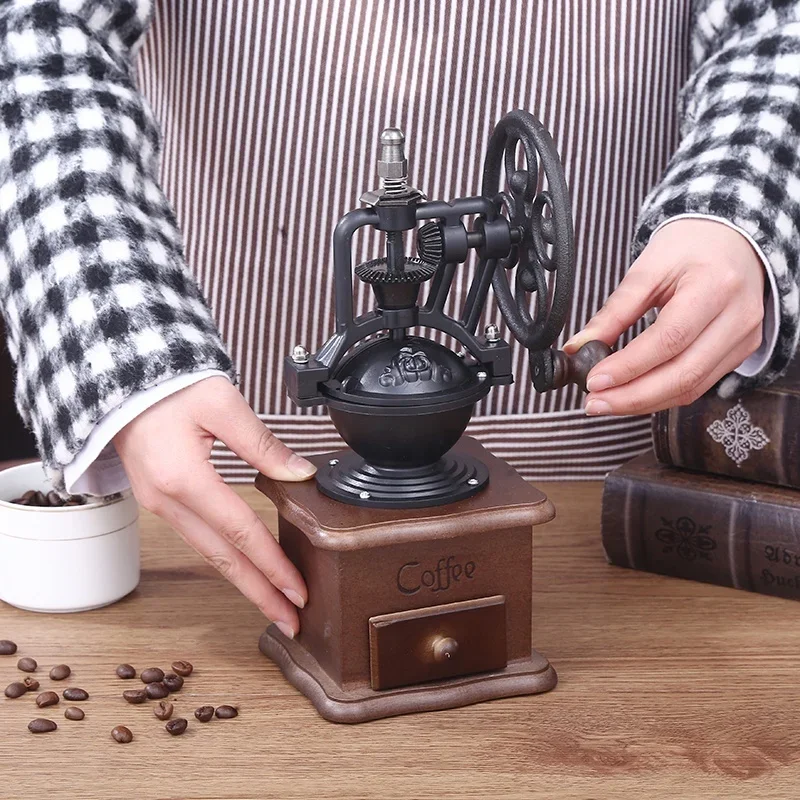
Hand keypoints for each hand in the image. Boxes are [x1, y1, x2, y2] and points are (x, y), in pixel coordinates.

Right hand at [114, 376, 315, 637]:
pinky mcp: (159, 500)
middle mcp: (168, 501)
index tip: (299, 591)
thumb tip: (300, 473)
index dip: (273, 565)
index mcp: (184, 479)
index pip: (241, 533)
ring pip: (208, 554)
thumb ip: (263, 444)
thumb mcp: (222, 404)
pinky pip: (197, 540)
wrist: (118, 381)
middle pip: (222, 559)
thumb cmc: (167, 386)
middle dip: (259, 593)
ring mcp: (160, 505)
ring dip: (243, 581)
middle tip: (291, 621)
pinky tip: (243, 569)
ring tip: (273, 604)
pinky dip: (224, 560)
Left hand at [563, 218, 764, 414]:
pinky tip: (633, 395)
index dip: (629, 366)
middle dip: (633, 396)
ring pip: (692, 387)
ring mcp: (744, 338)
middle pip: (684, 374)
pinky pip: (699, 385)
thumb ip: (614, 311)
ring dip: (644, 402)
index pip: (669, 339)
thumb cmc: (689, 247)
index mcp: (714, 286)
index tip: (594, 380)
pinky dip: (662, 395)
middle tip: (594, 402)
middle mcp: (737, 317)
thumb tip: (578, 346)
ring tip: (606, 402)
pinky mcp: (741, 352)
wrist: (731, 240)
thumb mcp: (647, 269)